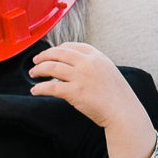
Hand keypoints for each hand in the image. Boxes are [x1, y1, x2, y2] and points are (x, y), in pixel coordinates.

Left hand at [29, 43, 156, 157]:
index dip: (58, 48)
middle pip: (59, 53)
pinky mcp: (74, 92)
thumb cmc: (118, 96)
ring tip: (33, 73)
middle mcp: (88, 63)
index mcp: (97, 57)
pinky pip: (51, 87)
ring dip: (39, 70)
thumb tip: (75, 66)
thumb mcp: (108, 71)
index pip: (72, 46)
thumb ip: (93, 65)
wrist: (123, 112)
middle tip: (36, 61)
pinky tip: (35, 90)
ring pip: (51, 67)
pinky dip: (40, 88)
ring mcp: (81, 77)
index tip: (50, 52)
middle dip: (44, 56)